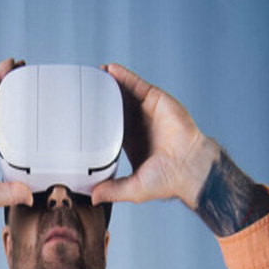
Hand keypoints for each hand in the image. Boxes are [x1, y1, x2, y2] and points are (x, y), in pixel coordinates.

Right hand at [0, 58, 33, 211]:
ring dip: (10, 79)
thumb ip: (11, 193)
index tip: (37, 110)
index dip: (23, 117)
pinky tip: (10, 66)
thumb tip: (30, 198)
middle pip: (4, 105)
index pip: (11, 127)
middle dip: (17, 93)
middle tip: (35, 81)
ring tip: (25, 68)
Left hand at [90, 63, 219, 208]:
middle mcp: (138, 125)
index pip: (108, 127)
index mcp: (131, 143)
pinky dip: (123, 76)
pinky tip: (109, 69)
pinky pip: (136, 84)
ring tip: (91, 75)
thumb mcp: (133, 188)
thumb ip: (113, 190)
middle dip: (100, 98)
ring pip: (123, 93)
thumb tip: (93, 199)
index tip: (79, 115)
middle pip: (114, 106)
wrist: (189, 167)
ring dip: (108, 83)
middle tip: (81, 90)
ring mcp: (147, 111)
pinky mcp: (156, 100)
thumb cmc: (167, 181)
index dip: (95, 120)